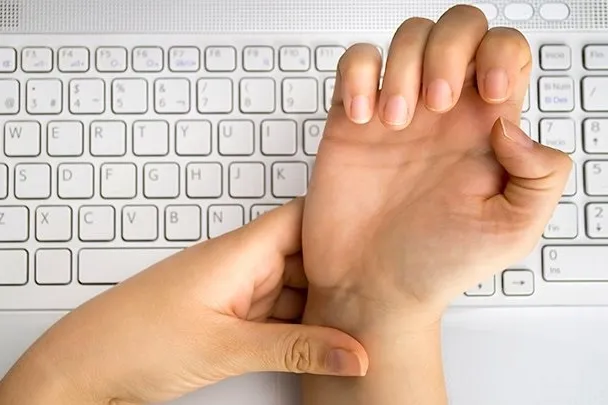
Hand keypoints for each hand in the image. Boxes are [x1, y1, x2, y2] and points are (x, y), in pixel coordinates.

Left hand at [0, 199, 367, 404]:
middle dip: (340, 278)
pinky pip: (277, 314)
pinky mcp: (229, 315)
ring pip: (295, 290)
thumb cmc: (135, 340)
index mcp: (242, 252)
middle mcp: (243, 264)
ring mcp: (237, 291)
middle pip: (307, 258)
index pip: (304, 218)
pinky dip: (298, 328)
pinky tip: (318, 345)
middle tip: (380, 299)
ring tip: (358, 326)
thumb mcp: (227, 348)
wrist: (83, 366)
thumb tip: (353, 354)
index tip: (380, 242)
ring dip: (320, 309)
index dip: (342, 224)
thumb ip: (297, 351)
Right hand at [303, 5, 572, 321]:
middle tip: (436, 104)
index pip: (505, 53)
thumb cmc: (436, 265)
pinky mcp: (352, 120)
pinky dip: (357, 76)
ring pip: (406, 37)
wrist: (371, 286)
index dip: (501, 55)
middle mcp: (443, 113)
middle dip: (448, 50)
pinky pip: (354, 63)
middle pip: (458, 28)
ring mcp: (396, 111)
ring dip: (403, 67)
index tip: (489, 96)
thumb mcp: (513, 232)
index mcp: (486, 130)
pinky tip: (362, 117)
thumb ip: (540, 174)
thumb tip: (513, 126)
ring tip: (397, 122)